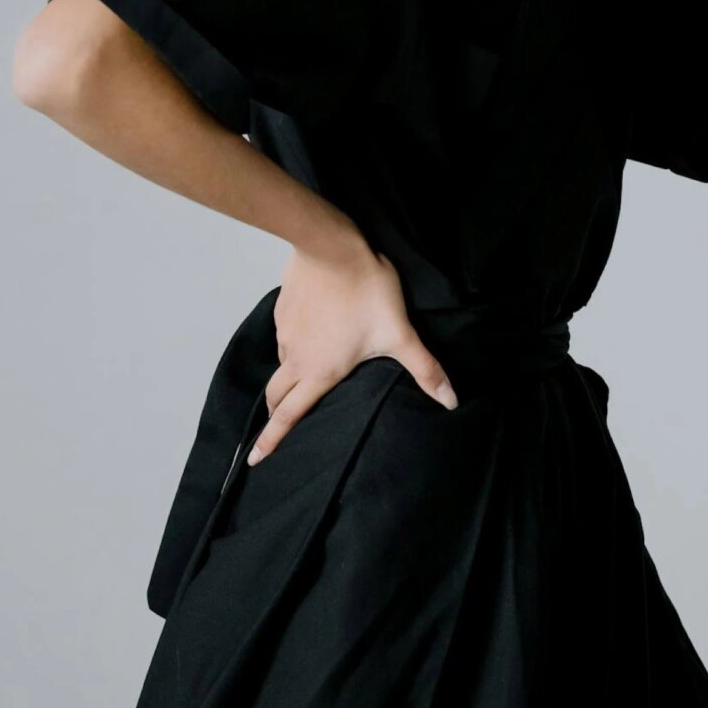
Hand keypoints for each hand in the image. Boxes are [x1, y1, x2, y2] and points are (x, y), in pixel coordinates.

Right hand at [246, 238, 458, 464]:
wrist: (332, 246)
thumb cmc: (366, 290)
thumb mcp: (399, 334)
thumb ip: (424, 369)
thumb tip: (450, 401)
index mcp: (320, 371)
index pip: (290, 415)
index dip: (272, 441)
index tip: (256, 461)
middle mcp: (297, 357)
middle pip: (277, 395)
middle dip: (274, 415)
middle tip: (274, 426)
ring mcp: (286, 332)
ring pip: (282, 362)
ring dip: (287, 375)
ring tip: (302, 376)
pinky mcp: (284, 309)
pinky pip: (285, 334)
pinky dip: (293, 343)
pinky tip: (309, 333)